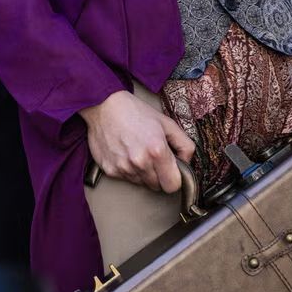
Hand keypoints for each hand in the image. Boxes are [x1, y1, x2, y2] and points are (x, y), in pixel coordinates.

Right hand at [80, 89, 194, 193]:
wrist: (104, 106)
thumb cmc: (136, 112)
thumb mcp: (167, 123)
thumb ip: (185, 145)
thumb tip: (186, 163)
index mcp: (157, 151)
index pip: (173, 186)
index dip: (174, 178)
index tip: (171, 170)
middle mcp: (140, 162)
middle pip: (157, 186)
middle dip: (158, 175)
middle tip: (153, 157)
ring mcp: (123, 168)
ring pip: (142, 183)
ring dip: (143, 173)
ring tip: (137, 152)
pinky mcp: (110, 170)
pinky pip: (126, 178)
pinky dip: (128, 169)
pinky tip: (125, 153)